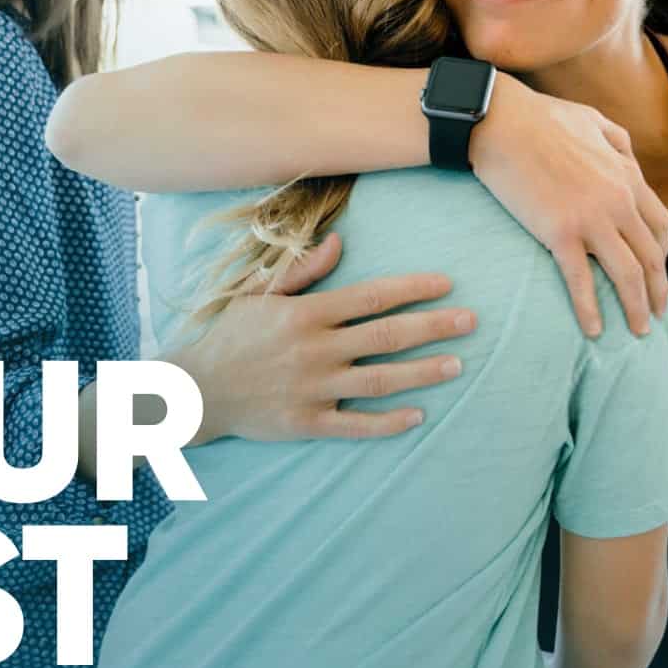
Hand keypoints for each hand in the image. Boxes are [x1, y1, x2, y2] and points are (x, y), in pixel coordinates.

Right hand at [174, 232, 474, 443]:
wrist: (196, 389)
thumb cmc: (230, 335)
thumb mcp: (260, 293)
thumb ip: (303, 271)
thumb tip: (340, 242)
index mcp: (306, 313)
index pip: (371, 296)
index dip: (412, 289)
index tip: (446, 284)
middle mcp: (314, 350)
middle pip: (386, 336)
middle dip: (433, 327)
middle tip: (471, 321)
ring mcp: (313, 388)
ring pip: (379, 380)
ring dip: (422, 372)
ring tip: (458, 365)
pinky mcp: (307, 423)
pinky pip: (356, 424)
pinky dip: (388, 422)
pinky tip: (418, 416)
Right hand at [470, 76, 667, 337]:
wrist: (501, 123)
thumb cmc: (540, 118)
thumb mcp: (593, 120)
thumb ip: (618, 142)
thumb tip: (629, 159)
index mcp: (627, 176)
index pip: (659, 224)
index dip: (662, 253)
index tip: (656, 272)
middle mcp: (619, 201)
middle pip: (651, 256)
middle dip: (658, 289)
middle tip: (657, 314)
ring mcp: (592, 219)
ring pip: (627, 274)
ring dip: (637, 307)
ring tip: (638, 332)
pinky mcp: (561, 233)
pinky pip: (582, 280)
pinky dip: (591, 309)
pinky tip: (594, 330)